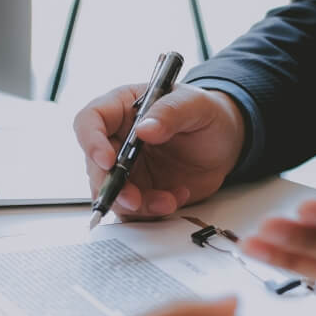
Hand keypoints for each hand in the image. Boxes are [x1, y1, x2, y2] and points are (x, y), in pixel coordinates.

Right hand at [74, 83, 244, 217]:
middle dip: (112, 187)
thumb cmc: (206, 115)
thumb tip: (145, 129)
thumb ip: (171, 112)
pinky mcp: (140, 191)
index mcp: (122, 108)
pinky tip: (176, 198)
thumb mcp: (196, 105)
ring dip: (136, 205)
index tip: (108, 160)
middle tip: (133, 199)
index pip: (90, 121)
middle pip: (95, 166)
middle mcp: (118, 140)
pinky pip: (135, 210)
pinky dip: (153, 211)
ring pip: (113, 193)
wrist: (225, 143)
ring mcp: (128, 169)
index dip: (92, 141)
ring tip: (168, 200)